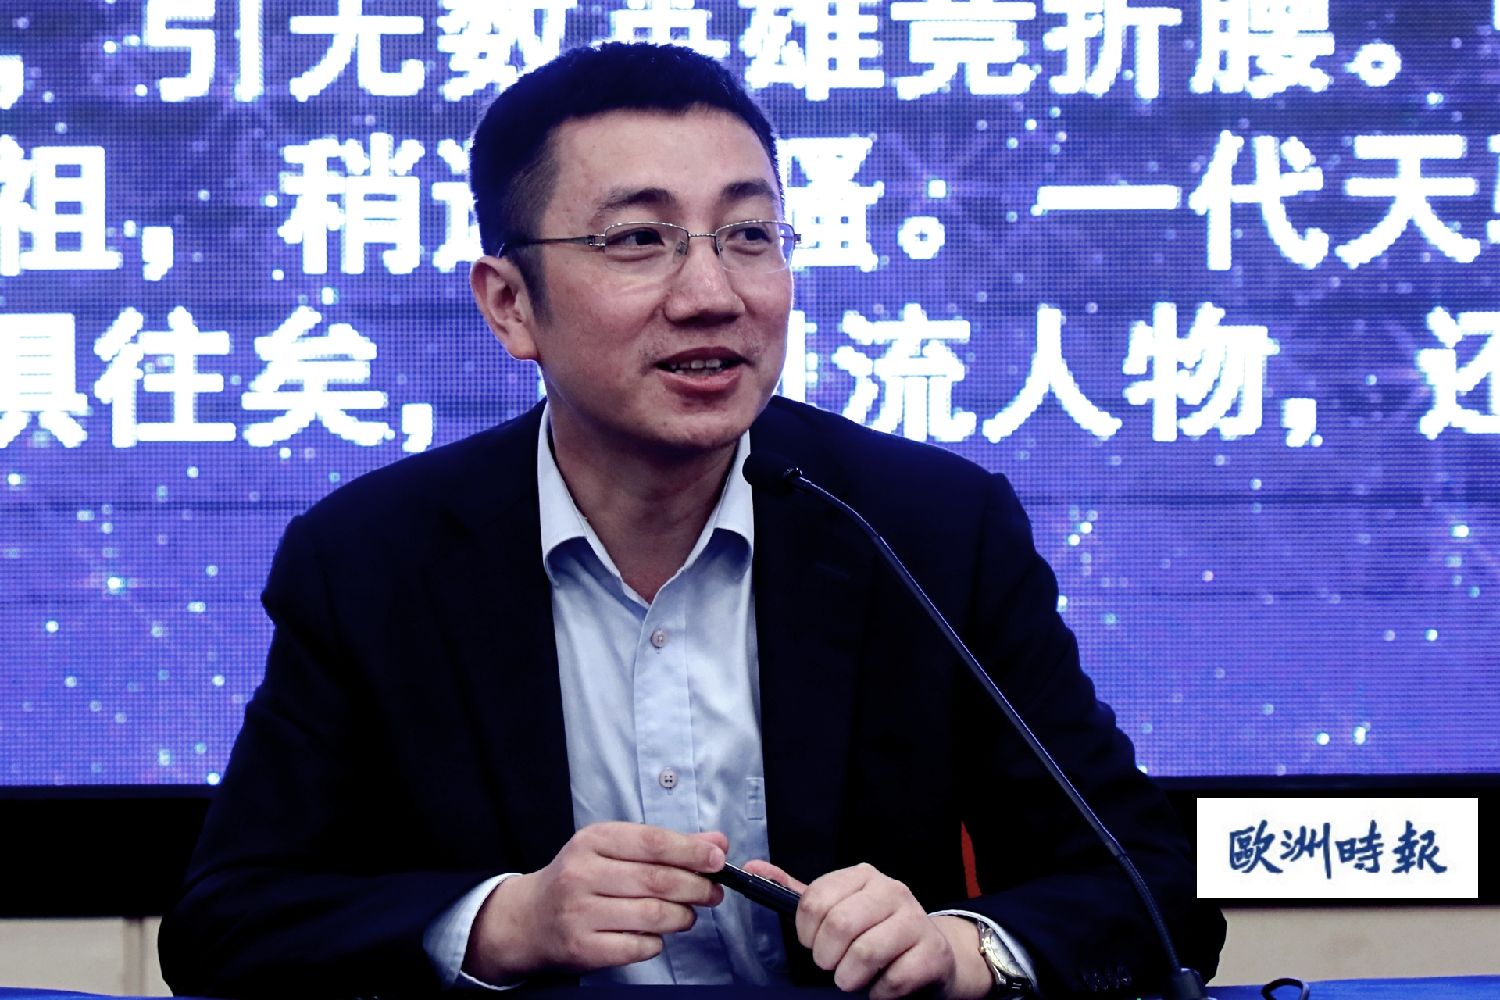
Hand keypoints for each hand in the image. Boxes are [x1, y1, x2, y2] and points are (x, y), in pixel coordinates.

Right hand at [464, 822, 727, 981]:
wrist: (528, 919)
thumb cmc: (580, 879)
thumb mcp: (613, 849)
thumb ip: (666, 845)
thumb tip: (716, 842)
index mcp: (593, 840)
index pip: (653, 842)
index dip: (692, 851)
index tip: (718, 859)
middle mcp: (582, 874)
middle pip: (657, 880)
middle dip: (696, 886)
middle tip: (713, 891)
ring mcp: (580, 913)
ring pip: (653, 915)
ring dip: (682, 916)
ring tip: (687, 914)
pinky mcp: (583, 948)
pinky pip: (638, 946)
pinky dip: (657, 941)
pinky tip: (655, 934)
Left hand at [742, 860, 993, 999]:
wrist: (933, 955)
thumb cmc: (877, 931)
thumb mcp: (837, 907)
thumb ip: (797, 893)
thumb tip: (753, 869)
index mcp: (863, 876)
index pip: (814, 900)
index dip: (806, 932)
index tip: (813, 942)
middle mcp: (891, 891)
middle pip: (838, 926)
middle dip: (826, 957)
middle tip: (833, 965)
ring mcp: (916, 920)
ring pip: (865, 954)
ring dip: (850, 978)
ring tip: (854, 978)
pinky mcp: (932, 953)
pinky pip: (893, 980)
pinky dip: (878, 992)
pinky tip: (881, 985)